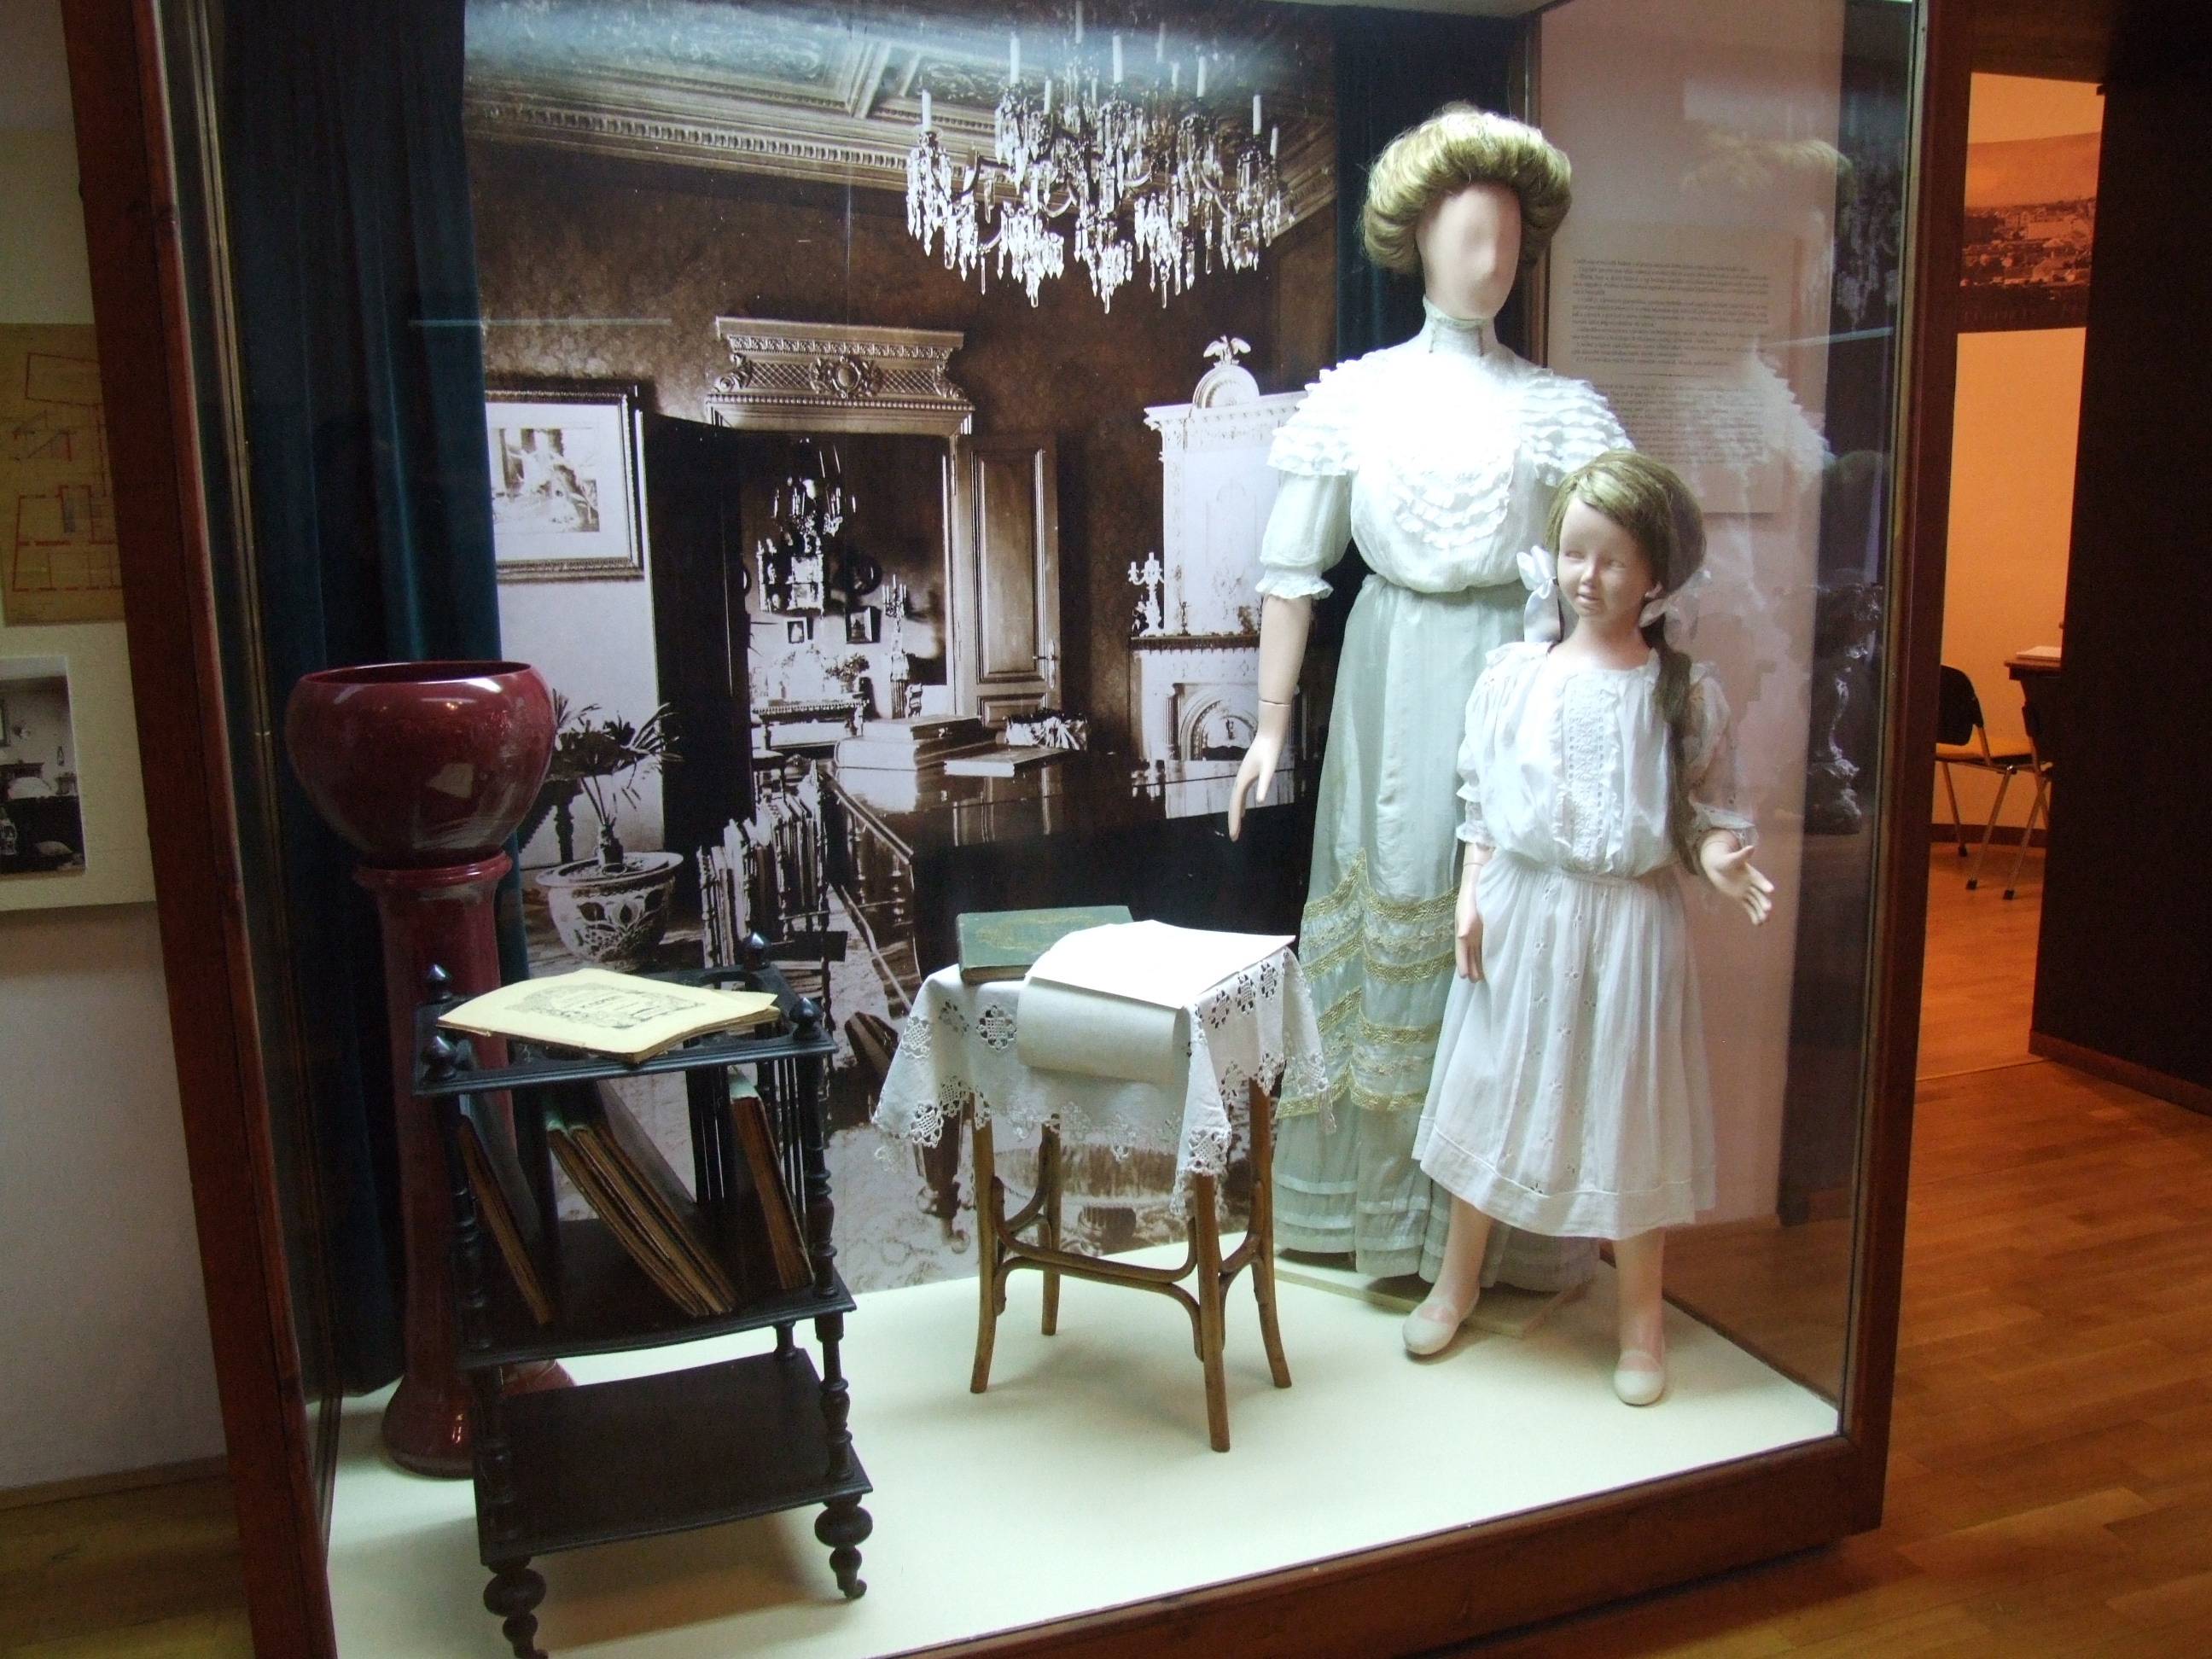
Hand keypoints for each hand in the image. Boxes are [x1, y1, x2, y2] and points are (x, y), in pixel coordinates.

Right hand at [1227, 704, 1290, 840]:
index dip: (1234, 821)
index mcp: (1243, 781)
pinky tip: (1245, 811)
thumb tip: (1260, 801)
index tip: (1234, 836)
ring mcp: (1243, 778)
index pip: (1236, 806)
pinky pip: (1241, 795)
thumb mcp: (1269, 768)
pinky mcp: (1248, 776)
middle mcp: (1240, 781)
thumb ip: (1264, 784)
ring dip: (1235, 815)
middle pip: (1233, 805)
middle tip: (1233, 837)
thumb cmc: (1270, 751)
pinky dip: (1241, 805)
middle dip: (1233, 821)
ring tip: (1236, 828)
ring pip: (1236, 801)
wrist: (1269, 735)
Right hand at [1454, 850, 1488, 979]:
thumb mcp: (1468, 907)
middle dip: (1470, 966)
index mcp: (1463, 928)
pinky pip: (1485, 943)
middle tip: (1475, 982)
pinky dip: (1485, 952)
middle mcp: (1469, 931)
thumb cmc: (1473, 893)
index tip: (1464, 977)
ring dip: (1478, 961)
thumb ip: (1466, 922)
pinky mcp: (1486, 925)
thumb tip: (1462, 937)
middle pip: (1468, 953)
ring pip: (1476, 950)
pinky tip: (1491, 958)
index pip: (1461, 950)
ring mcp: (1478, 929)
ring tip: (1482, 976)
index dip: (1462, 963)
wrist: (1481, 877)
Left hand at [1700, 834, 1773, 925]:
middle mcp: (1752, 884)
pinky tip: (1758, 924)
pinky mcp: (1740, 899)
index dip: (1765, 885)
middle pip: (1760, 894)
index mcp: (1752, 874)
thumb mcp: (1732, 858)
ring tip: (1765, 921)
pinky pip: (1748, 908)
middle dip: (1764, 901)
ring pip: (1756, 903)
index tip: (1771, 890)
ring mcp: (1747, 892)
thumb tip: (1751, 847)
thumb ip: (1742, 855)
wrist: (1717, 867)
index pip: (1760, 880)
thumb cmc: (1725, 861)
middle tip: (1768, 909)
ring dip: (1760, 912)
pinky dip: (1753, 915)